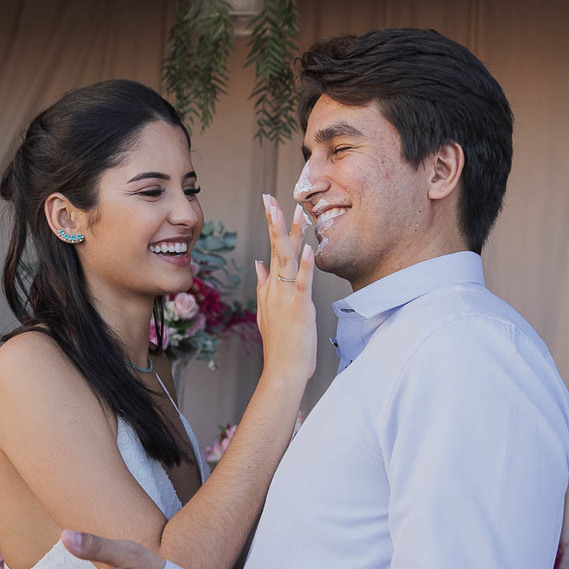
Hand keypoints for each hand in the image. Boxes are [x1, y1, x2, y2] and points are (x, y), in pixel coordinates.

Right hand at [254, 194, 316, 381]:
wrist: (282, 370)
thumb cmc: (280, 344)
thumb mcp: (267, 311)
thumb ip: (263, 285)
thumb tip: (259, 264)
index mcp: (271, 288)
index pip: (272, 251)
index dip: (272, 226)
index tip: (271, 204)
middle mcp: (275, 289)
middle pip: (276, 249)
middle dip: (276, 222)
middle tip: (273, 197)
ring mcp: (285, 297)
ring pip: (288, 260)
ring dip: (292, 235)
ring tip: (296, 212)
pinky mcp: (298, 308)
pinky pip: (302, 283)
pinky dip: (306, 265)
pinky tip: (309, 248)